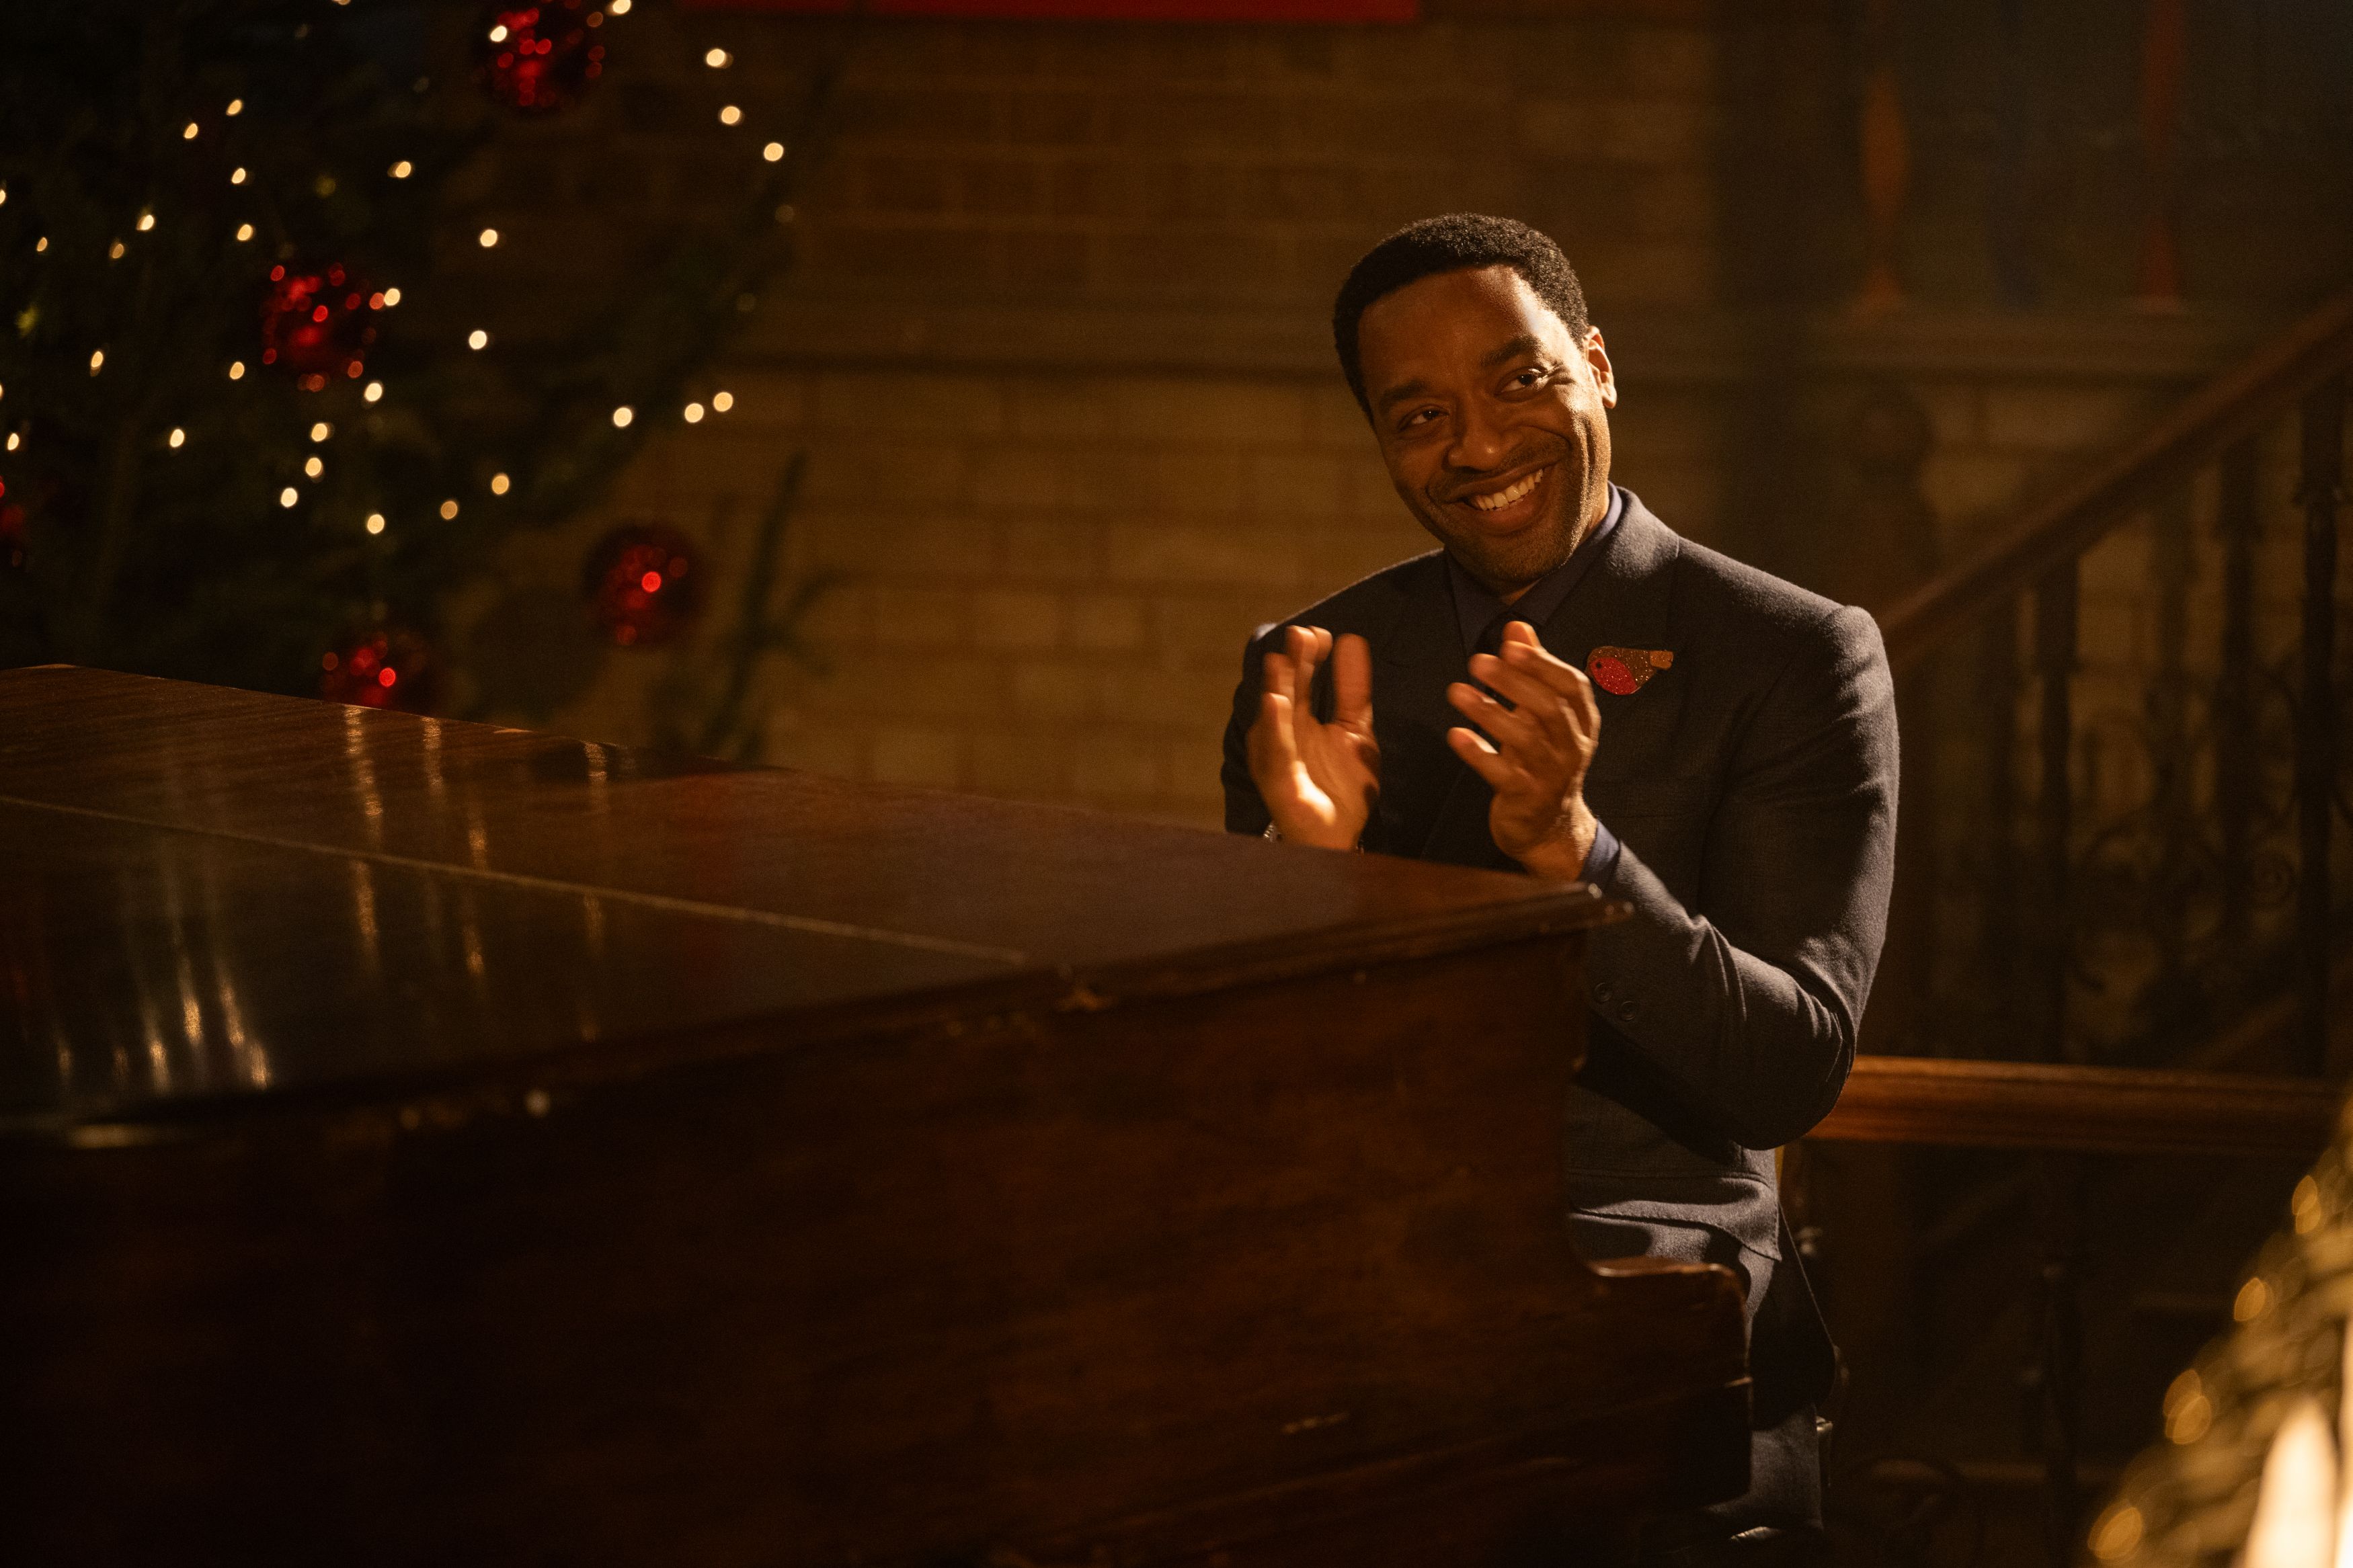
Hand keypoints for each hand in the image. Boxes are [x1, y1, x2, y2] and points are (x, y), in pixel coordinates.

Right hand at [1246, 625, 1378, 849]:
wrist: (1341, 835)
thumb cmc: (1341, 785)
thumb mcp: (1355, 729)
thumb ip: (1352, 690)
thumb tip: (1352, 640)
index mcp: (1299, 719)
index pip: (1300, 680)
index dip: (1308, 657)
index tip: (1321, 634)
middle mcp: (1283, 734)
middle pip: (1285, 692)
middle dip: (1291, 664)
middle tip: (1300, 634)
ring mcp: (1278, 756)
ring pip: (1274, 718)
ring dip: (1276, 689)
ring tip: (1281, 661)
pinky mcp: (1278, 780)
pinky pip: (1275, 752)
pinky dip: (1274, 727)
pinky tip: (1277, 704)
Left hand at [1445, 621, 1601, 880]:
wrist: (1549, 827)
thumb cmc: (1543, 760)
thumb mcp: (1545, 714)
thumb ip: (1533, 670)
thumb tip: (1518, 627)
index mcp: (1581, 722)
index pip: (1571, 687)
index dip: (1543, 664)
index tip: (1511, 646)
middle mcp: (1572, 747)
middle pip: (1547, 708)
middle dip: (1512, 682)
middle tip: (1477, 662)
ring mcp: (1550, 775)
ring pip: (1524, 739)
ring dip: (1488, 712)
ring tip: (1456, 692)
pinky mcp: (1526, 798)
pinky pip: (1502, 773)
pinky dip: (1479, 753)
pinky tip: (1456, 735)